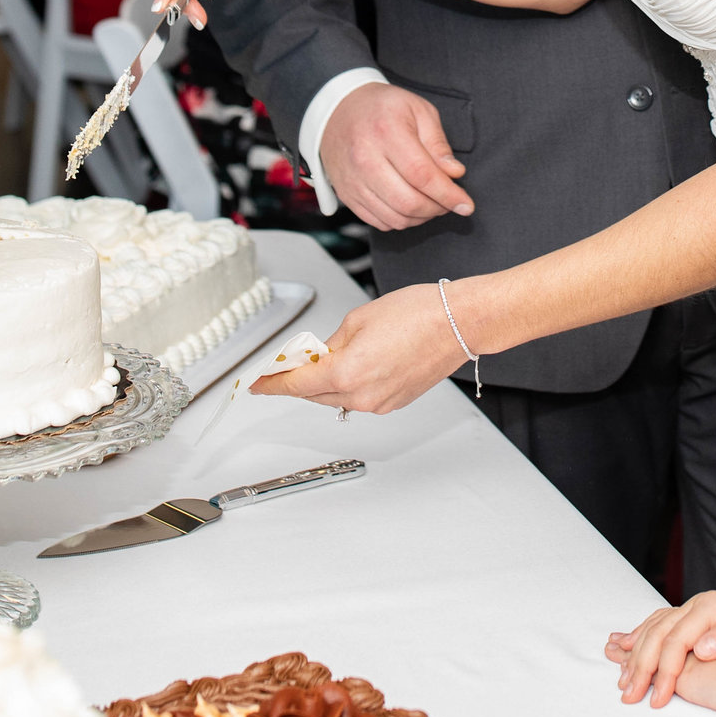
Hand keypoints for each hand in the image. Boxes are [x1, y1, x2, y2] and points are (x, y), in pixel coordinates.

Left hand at [250, 283, 472, 415]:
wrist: (459, 323)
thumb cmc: (418, 314)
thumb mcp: (359, 318)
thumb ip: (331, 341)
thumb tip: (320, 354)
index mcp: (345, 372)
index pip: (296, 383)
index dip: (272, 383)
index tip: (256, 384)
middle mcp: (361, 395)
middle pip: (314, 394)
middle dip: (299, 379)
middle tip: (290, 363)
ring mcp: (379, 403)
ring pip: (337, 398)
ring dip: (327, 382)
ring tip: (333, 356)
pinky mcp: (394, 403)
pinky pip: (360, 398)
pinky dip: (352, 385)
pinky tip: (360, 363)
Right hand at [323, 82, 471, 227]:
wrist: (339, 110)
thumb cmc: (384, 108)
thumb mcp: (418, 110)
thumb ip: (438, 143)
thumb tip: (454, 173)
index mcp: (386, 132)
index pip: (422, 175)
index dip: (448, 194)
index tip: (466, 204)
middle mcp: (365, 159)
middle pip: (408, 201)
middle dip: (437, 209)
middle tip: (450, 202)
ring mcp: (353, 180)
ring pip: (394, 217)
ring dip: (421, 217)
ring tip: (432, 203)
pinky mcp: (346, 194)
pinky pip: (378, 221)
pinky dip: (401, 221)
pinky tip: (411, 207)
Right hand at [605, 592, 715, 708]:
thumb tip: (703, 647)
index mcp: (712, 608)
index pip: (677, 640)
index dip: (665, 670)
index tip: (659, 698)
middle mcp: (699, 605)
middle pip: (659, 634)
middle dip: (641, 666)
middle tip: (629, 696)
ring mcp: (694, 610)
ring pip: (654, 629)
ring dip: (635, 654)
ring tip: (622, 679)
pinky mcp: (694, 619)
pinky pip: (659, 625)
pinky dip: (640, 638)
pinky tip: (624, 646)